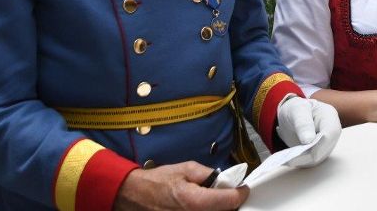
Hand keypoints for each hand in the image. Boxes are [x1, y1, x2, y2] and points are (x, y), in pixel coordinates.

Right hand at [113, 162, 247, 210]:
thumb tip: (227, 180)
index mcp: (195, 201)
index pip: (230, 201)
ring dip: (219, 208)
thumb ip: (209, 174)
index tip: (243, 188)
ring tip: (216, 200)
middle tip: (230, 195)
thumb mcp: (186, 169)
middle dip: (230, 204)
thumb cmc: (159, 181)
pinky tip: (205, 206)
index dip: (240, 193)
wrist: (133, 196)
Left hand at [276, 96, 341, 167]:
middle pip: (324, 150)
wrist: (293, 115)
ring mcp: (326, 144)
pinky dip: (298, 162)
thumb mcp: (296, 110)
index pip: (329, 134)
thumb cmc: (296, 109)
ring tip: (284, 159)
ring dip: (300, 161)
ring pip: (317, 159)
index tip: (298, 151)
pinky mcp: (318, 153)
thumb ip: (303, 123)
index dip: (316, 145)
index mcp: (329, 117)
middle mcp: (332, 133)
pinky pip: (310, 161)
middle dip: (305, 156)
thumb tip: (308, 141)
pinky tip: (286, 160)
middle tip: (287, 158)